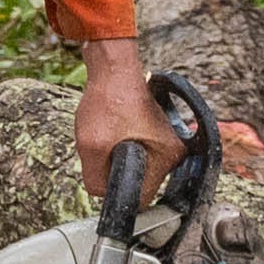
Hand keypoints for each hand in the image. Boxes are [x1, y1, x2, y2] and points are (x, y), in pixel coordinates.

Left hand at [70, 34, 183, 202]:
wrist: (111, 66)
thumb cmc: (108, 98)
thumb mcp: (92, 146)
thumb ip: (95, 180)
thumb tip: (101, 195)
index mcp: (167, 156)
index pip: (141, 197)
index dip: (118, 192)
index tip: (104, 173)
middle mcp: (172, 151)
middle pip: (137, 183)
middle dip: (115, 171)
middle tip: (104, 147)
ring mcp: (163, 141)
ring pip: (132, 168)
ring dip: (114, 158)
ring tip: (107, 134)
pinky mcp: (153, 133)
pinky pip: (131, 153)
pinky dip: (116, 146)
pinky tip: (109, 128)